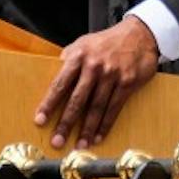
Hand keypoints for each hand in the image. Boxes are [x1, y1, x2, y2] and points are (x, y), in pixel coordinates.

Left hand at [34, 16, 157, 148]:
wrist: (138, 34)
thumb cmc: (106, 41)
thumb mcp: (83, 43)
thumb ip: (68, 60)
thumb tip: (53, 76)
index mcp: (78, 56)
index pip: (59, 84)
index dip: (49, 104)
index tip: (40, 120)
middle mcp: (94, 66)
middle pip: (77, 100)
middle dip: (66, 123)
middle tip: (57, 141)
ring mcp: (111, 75)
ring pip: (96, 107)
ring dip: (87, 129)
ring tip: (79, 145)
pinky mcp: (127, 83)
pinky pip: (114, 108)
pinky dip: (105, 125)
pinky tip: (98, 137)